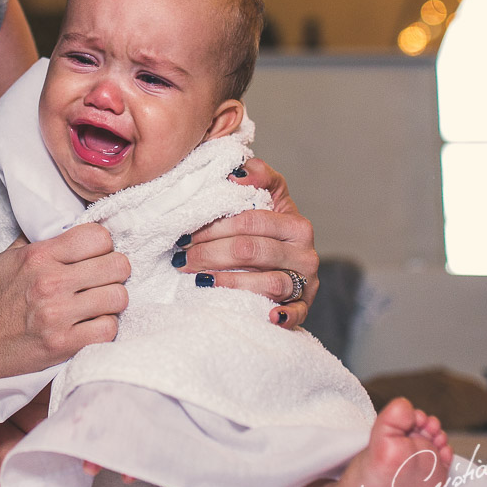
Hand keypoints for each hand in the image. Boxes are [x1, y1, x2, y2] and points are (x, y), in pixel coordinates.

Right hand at [0, 224, 129, 379]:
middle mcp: (50, 282)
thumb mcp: (7, 259)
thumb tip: (66, 223)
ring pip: (118, 297)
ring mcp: (58, 314)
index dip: (103, 246)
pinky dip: (104, 328)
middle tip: (103, 281)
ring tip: (98, 305)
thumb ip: (38, 240)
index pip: (98, 236)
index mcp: (38, 256)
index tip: (97, 257)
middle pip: (117, 265)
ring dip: (112, 302)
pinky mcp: (63, 344)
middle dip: (115, 273)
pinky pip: (108, 329)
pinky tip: (91, 326)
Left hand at [173, 157, 317, 327]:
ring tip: (199, 281)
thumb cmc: (270, 231)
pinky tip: (267, 315)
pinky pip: (296, 313)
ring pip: (268, 282)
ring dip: (228, 282)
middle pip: (250, 250)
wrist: (289, 267)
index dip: (213, 227)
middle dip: (210, 253)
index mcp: (295, 224)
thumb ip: (258, 175)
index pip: (250, 221)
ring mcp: (304, 281)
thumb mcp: (269, 198)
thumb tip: (237, 170)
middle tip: (181, 258)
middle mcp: (304, 252)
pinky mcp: (303, 307)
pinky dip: (283, 315)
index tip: (185, 233)